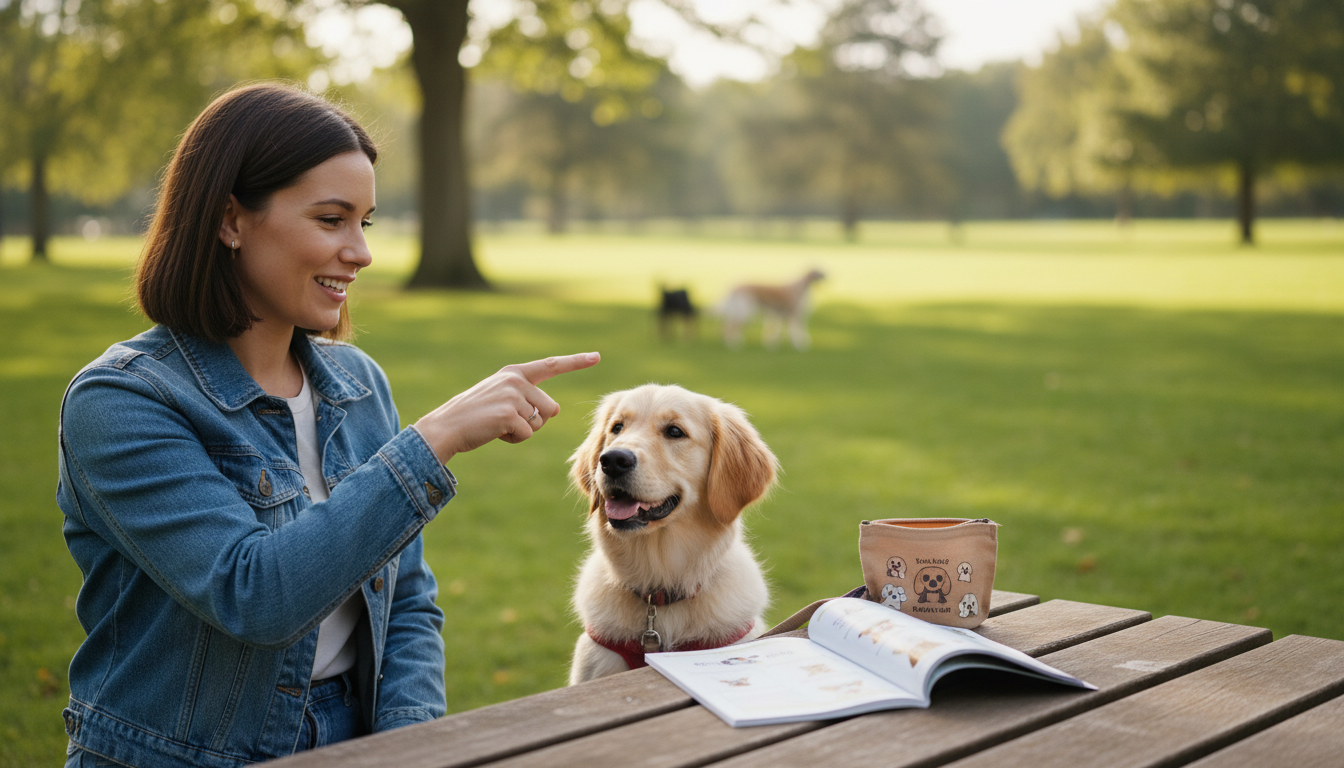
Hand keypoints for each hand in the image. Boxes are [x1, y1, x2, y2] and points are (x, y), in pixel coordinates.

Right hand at [413, 352, 599, 462]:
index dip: (576, 362)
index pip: (551, 365)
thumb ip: (526, 397)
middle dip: (535, 421)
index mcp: (514, 372)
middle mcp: (516, 380)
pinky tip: (495, 433)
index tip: (596, 357)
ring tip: (497, 425)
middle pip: (550, 408)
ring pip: (540, 423)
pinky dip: (514, 439)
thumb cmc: (474, 416)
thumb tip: (554, 408)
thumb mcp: (501, 397)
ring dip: (523, 431)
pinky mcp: (509, 414)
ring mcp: (513, 395)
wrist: (445, 427)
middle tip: (505, 420)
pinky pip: (528, 434)